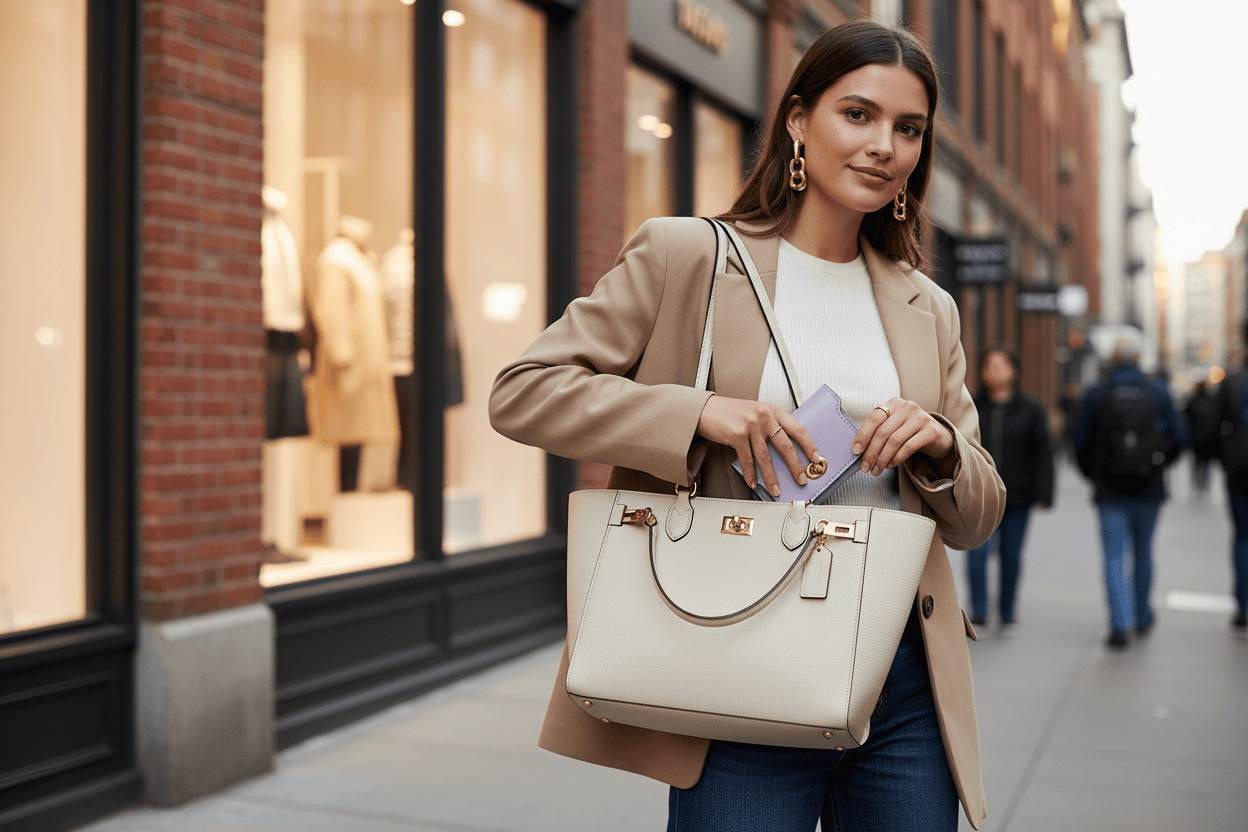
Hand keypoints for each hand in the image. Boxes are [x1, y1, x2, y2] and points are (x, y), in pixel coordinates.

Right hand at [696, 396, 820, 496]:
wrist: (706, 409)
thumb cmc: (729, 413)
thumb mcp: (755, 413)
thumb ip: (769, 425)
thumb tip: (783, 449)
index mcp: (772, 410)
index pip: (797, 428)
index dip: (808, 445)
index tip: (815, 458)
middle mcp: (764, 416)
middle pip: (785, 445)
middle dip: (795, 466)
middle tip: (801, 478)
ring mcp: (751, 425)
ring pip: (766, 457)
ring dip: (772, 477)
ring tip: (776, 489)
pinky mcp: (737, 435)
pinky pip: (747, 460)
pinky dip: (751, 474)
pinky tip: (754, 482)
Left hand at [852, 398, 953, 475]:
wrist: (938, 436)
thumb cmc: (909, 433)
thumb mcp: (894, 427)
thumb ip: (878, 432)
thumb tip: (859, 451)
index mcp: (894, 403)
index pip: (874, 418)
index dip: (863, 435)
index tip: (856, 451)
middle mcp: (907, 407)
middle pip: (883, 432)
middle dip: (871, 452)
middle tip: (865, 467)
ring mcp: (921, 417)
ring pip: (894, 441)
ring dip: (882, 458)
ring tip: (876, 470)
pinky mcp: (931, 431)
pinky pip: (908, 447)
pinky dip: (896, 458)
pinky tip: (890, 465)